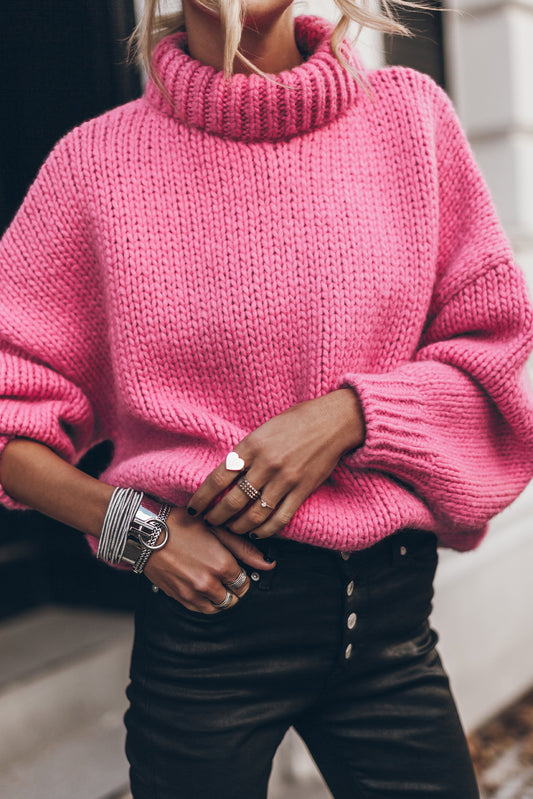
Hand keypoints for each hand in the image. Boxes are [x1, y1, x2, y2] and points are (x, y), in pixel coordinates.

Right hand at [143, 506, 275, 613]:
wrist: (145, 532)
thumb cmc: (181, 524)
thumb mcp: (216, 529)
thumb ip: (244, 549)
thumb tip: (269, 564)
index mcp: (223, 566)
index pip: (244, 584)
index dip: (242, 574)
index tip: (234, 566)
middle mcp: (209, 584)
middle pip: (233, 598)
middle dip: (232, 587)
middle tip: (224, 573)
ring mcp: (192, 593)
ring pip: (218, 607)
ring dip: (219, 596)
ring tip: (212, 579)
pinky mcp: (178, 598)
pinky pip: (199, 609)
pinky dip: (204, 601)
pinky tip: (199, 584)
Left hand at [187, 389, 364, 538]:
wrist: (333, 422)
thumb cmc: (297, 421)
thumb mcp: (263, 430)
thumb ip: (246, 452)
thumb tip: (227, 474)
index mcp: (252, 446)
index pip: (218, 478)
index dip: (203, 498)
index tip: (194, 508)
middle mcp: (266, 464)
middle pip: (233, 501)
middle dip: (217, 517)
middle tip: (210, 523)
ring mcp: (285, 480)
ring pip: (254, 515)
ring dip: (238, 527)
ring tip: (231, 530)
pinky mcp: (302, 491)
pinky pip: (279, 518)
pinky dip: (265, 531)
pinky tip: (256, 533)